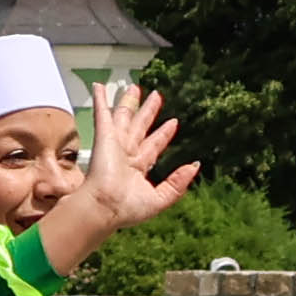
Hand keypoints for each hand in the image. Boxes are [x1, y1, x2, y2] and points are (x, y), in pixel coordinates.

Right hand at [37, 83, 198, 272]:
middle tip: (155, 96)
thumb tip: (195, 166)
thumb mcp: (160, 199)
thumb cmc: (126, 209)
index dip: (163, 134)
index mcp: (138, 168)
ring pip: (124, 117)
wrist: (104, 207)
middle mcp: (126, 154)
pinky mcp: (104, 137)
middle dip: (148, 112)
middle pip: (140, 127)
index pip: (154, 145)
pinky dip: (101, 100)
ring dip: (128, 102)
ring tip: (133, 87)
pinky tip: (100, 87)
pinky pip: (103, 114)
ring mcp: (114, 144)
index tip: (173, 122)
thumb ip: (178, 183)